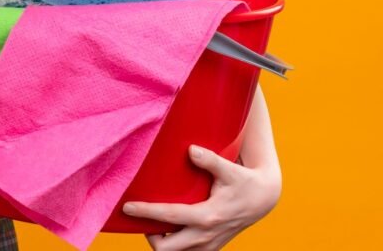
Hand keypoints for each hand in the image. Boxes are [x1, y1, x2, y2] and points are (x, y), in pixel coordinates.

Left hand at [122, 144, 281, 249]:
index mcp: (208, 216)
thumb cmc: (243, 180)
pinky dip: (174, 246)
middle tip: (139, 218)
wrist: (262, 198)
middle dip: (150, 237)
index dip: (146, 212)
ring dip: (161, 243)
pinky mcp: (212, 247)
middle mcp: (206, 235)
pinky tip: (166, 230)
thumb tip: (191, 150)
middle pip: (167, 248)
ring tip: (152, 223)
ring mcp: (209, 244)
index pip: (170, 217)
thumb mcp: (230, 170)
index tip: (127, 207)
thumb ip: (211, 160)